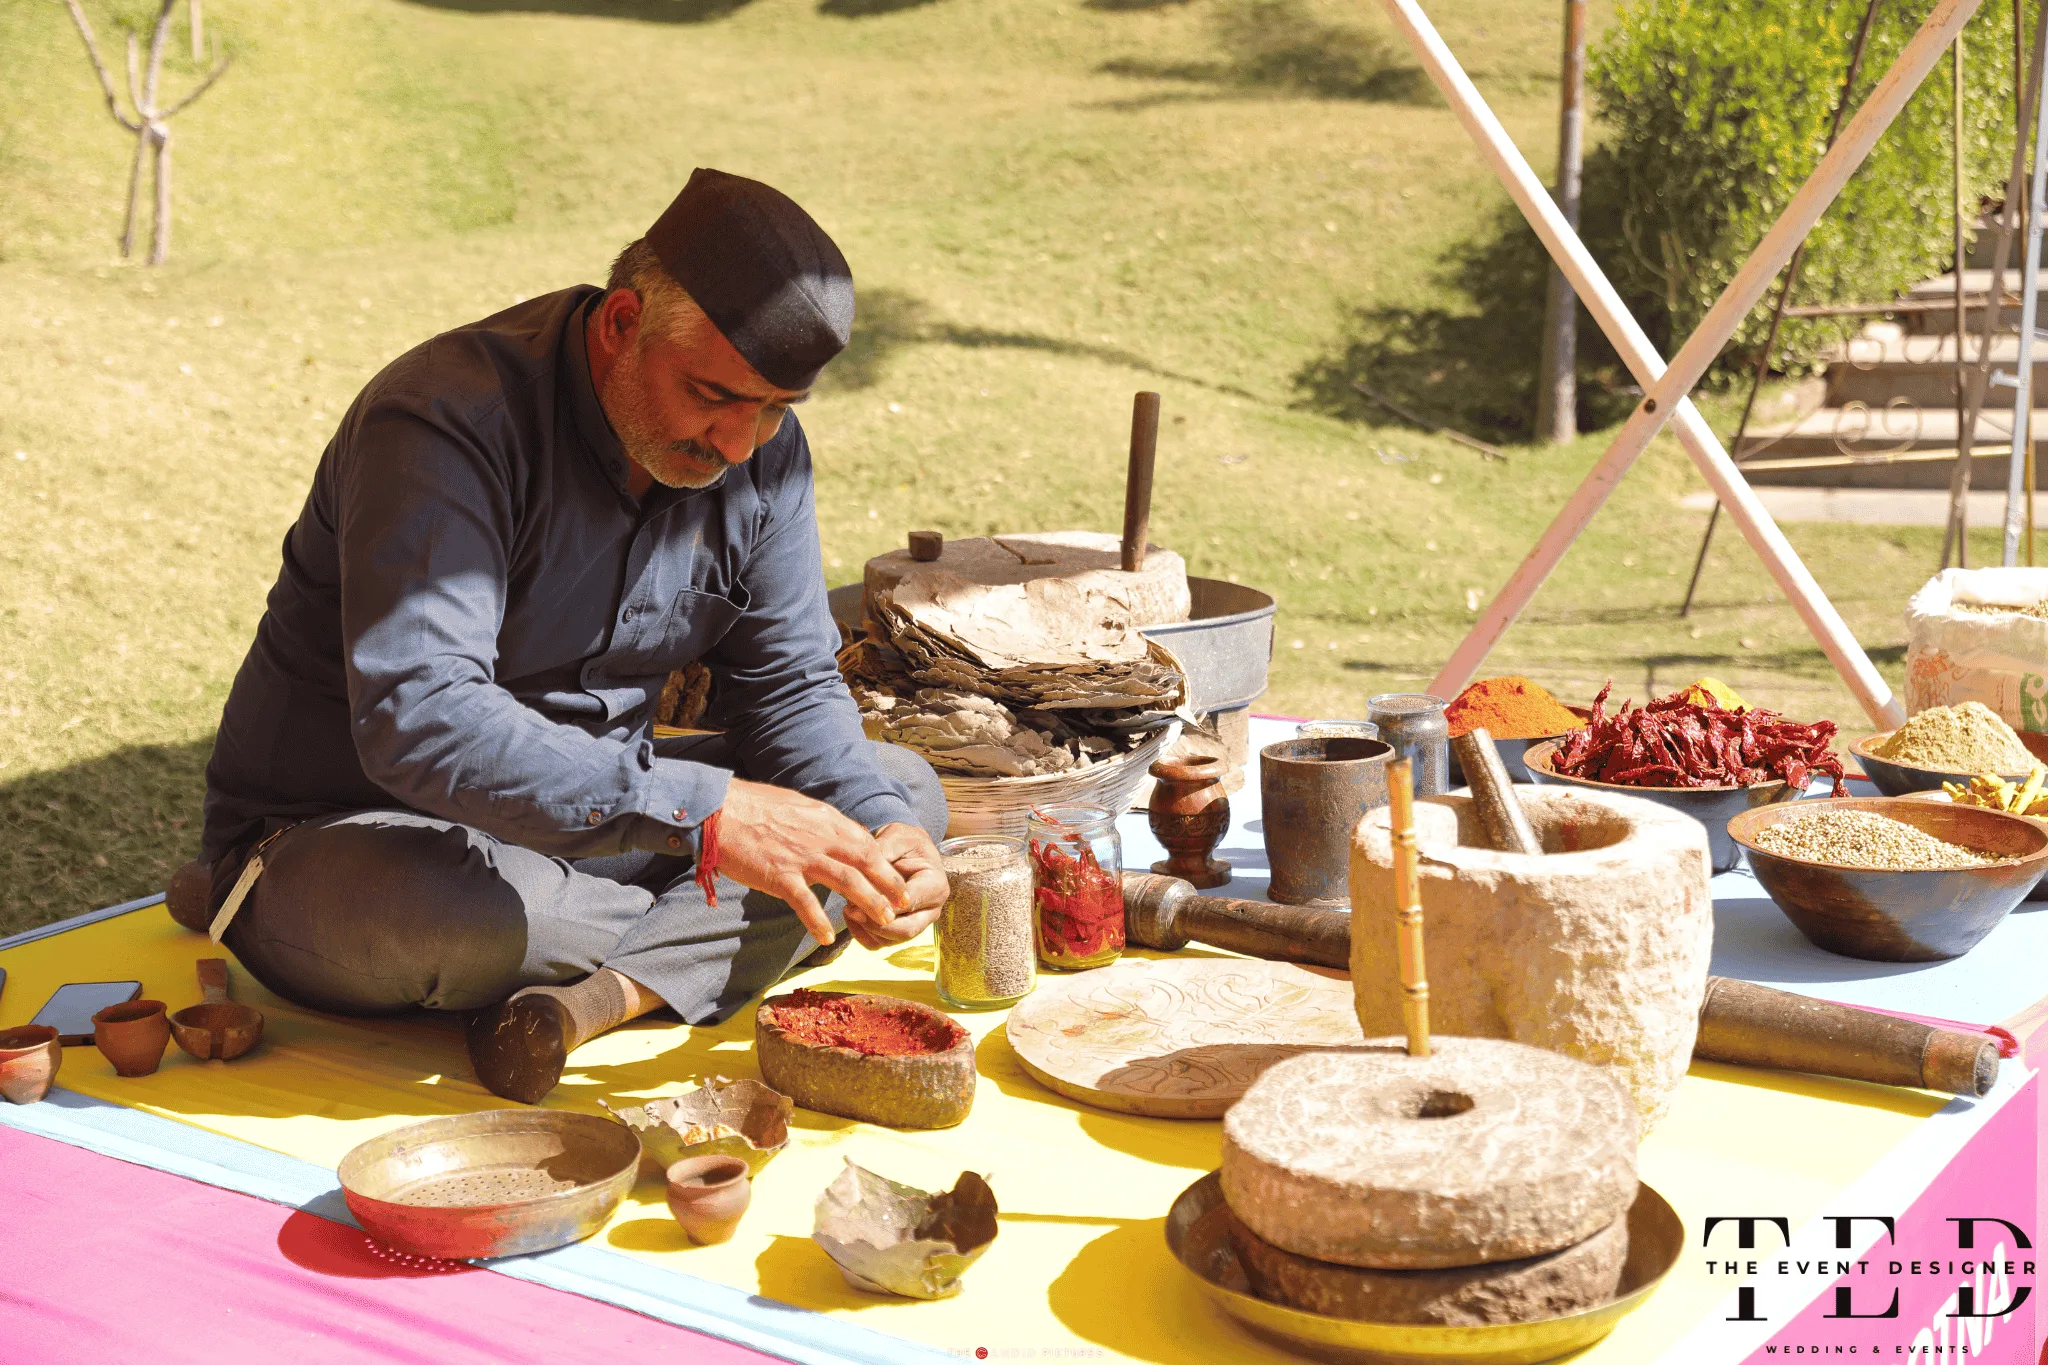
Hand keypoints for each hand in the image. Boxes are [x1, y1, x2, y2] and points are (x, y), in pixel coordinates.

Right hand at [715, 779, 909, 945]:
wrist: (718, 809)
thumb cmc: (752, 807)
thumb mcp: (796, 806)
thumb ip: (818, 823)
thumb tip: (833, 834)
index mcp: (825, 819)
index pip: (865, 842)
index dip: (884, 862)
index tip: (895, 878)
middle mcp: (821, 837)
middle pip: (867, 862)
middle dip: (890, 884)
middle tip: (905, 904)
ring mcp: (802, 857)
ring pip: (848, 882)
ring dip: (870, 903)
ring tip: (885, 921)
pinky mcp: (780, 876)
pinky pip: (806, 903)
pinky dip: (819, 922)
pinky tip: (827, 937)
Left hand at [843, 822, 949, 950]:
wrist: (904, 851)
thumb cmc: (903, 842)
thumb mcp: (896, 837)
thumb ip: (884, 851)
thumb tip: (864, 869)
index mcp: (935, 885)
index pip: (911, 902)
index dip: (884, 903)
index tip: (859, 895)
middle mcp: (931, 910)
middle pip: (905, 930)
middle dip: (875, 924)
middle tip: (851, 910)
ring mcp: (916, 924)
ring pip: (890, 941)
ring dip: (865, 929)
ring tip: (848, 908)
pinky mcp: (899, 931)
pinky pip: (878, 943)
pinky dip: (861, 934)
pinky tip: (850, 915)